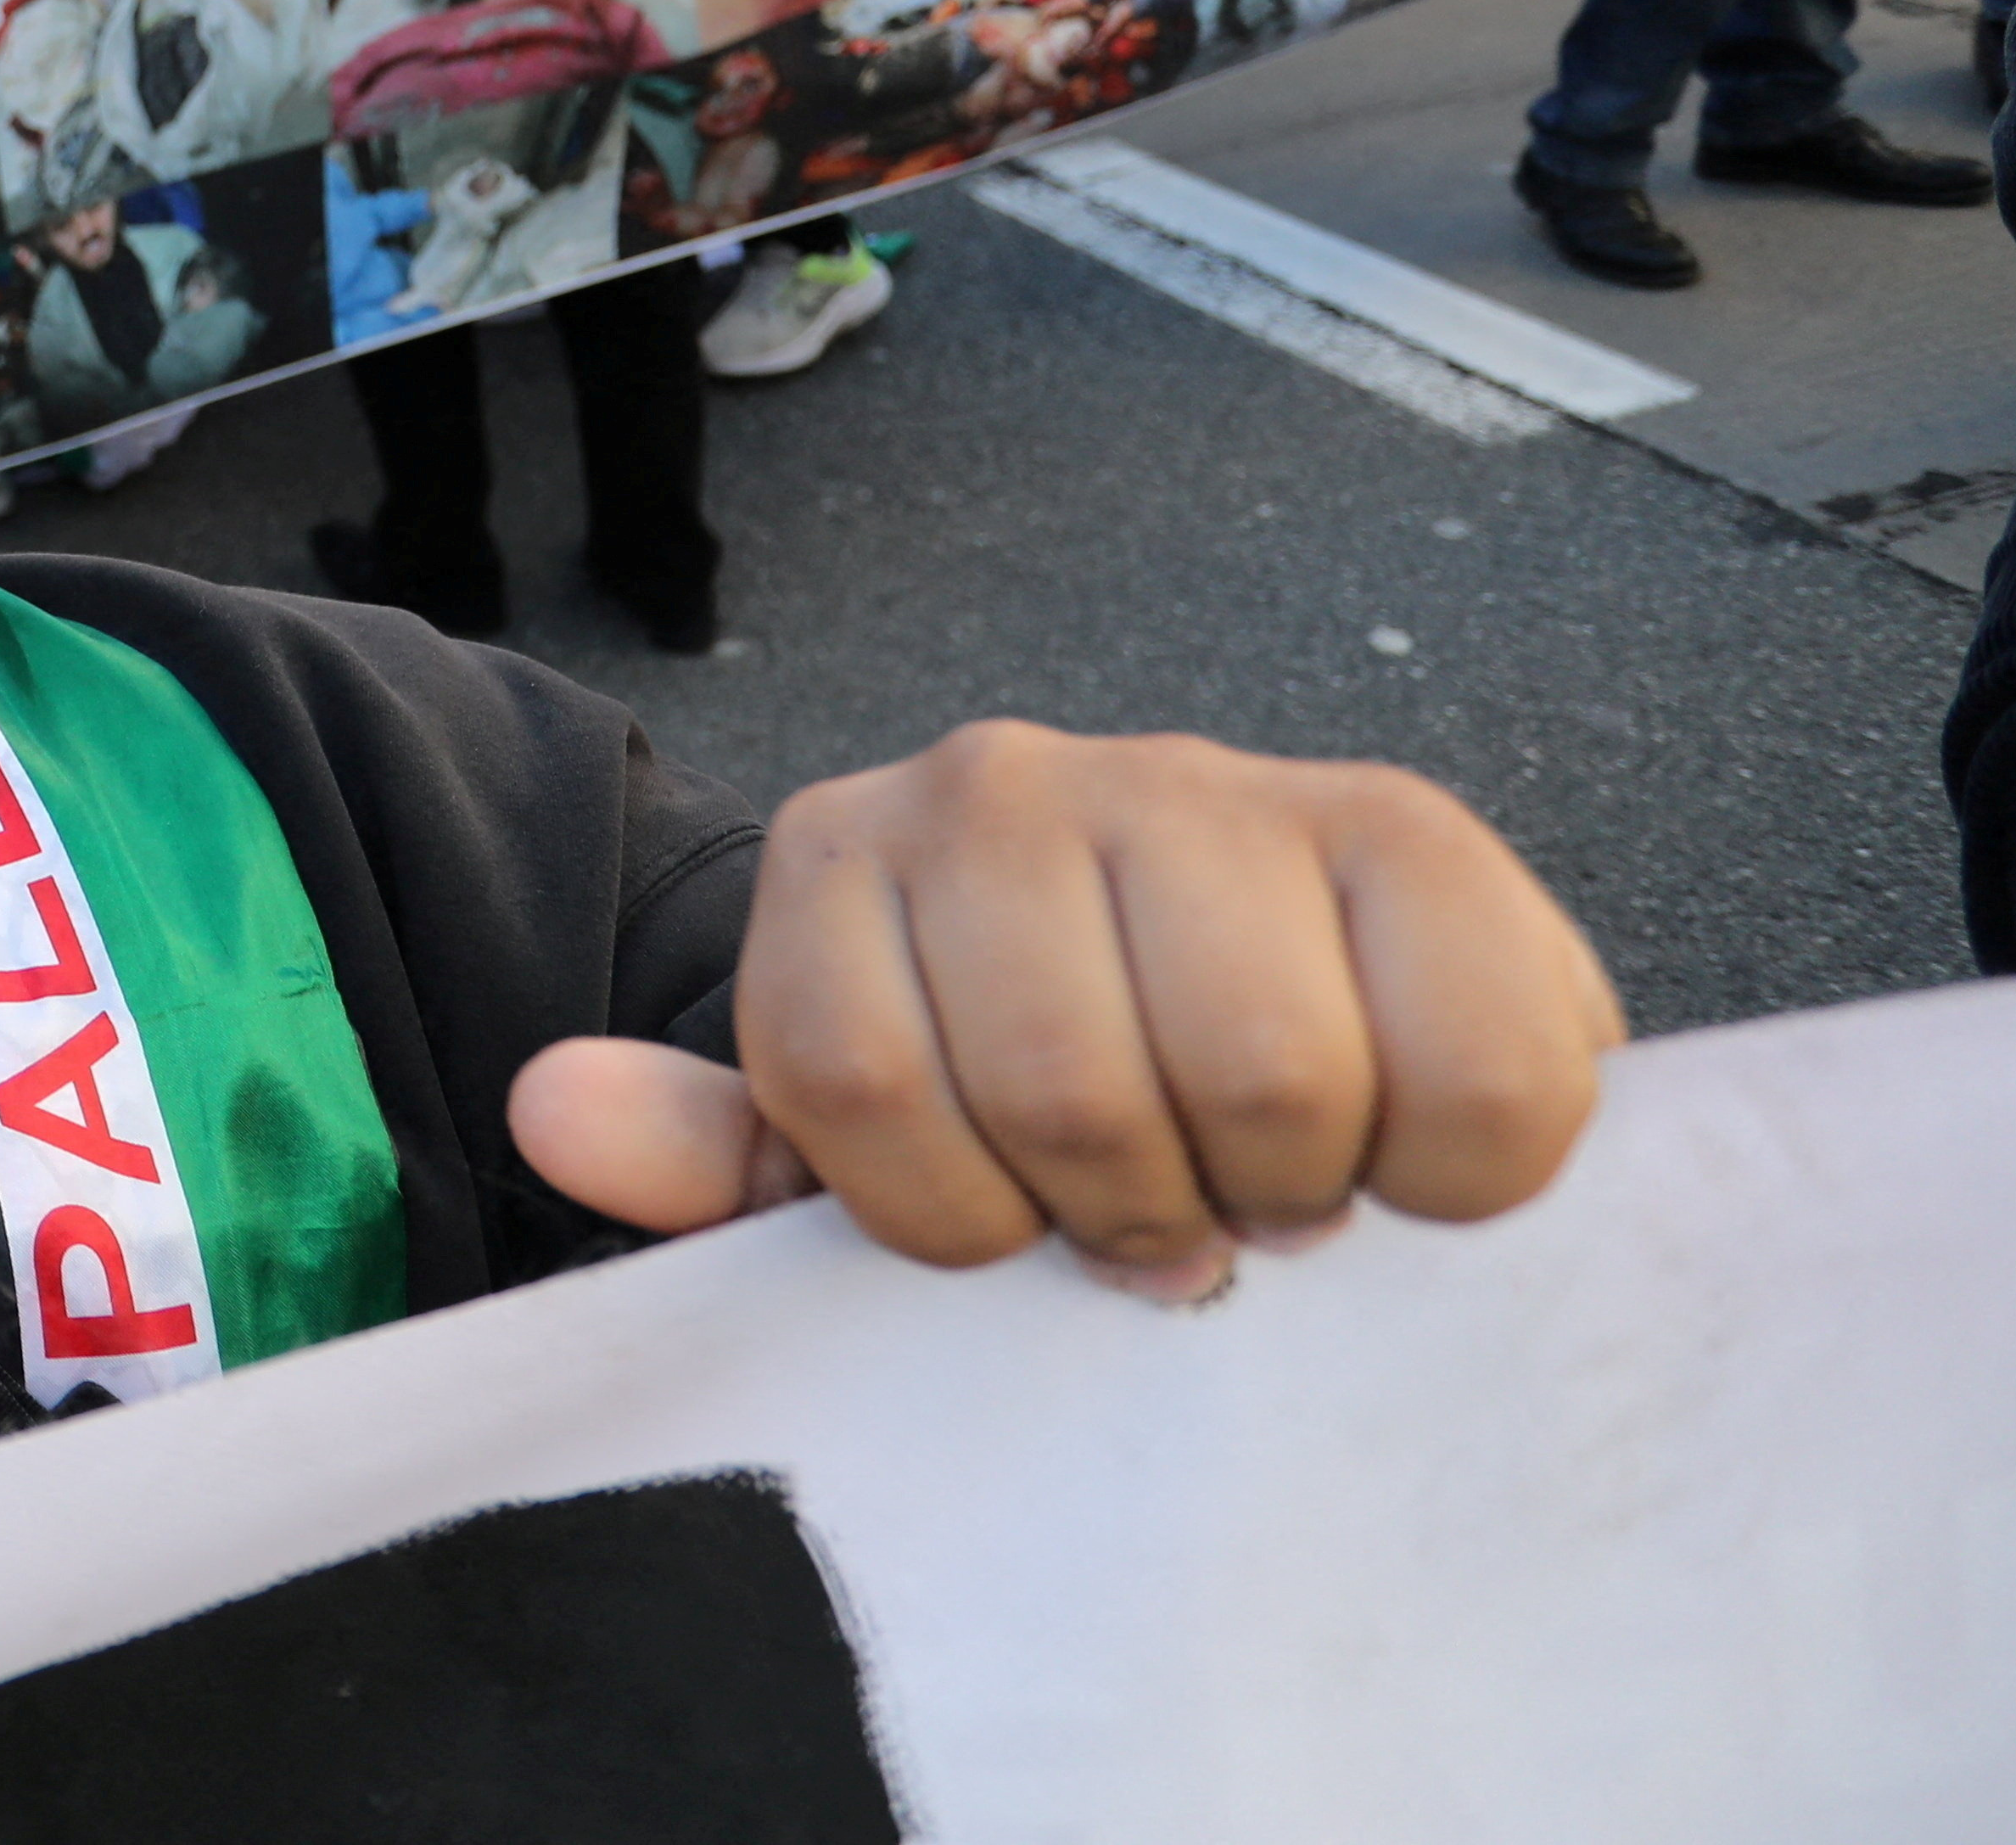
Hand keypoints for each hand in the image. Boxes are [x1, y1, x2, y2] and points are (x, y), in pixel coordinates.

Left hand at [510, 724, 1617, 1300]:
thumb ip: (703, 1151)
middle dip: (1139, 1209)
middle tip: (1178, 1210)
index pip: (854, 1087)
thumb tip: (551, 1109)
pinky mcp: (1409, 829)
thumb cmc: (1034, 1112)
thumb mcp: (852, 1155)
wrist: (1268, 1026)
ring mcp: (1210, 785)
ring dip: (1293, 1188)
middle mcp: (1005, 785)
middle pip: (1068, 1091)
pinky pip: (1464, 1066)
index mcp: (842, 858)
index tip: (1017, 1232)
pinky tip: (1408, 1147)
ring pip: (1261, 1078)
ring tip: (1287, 1177)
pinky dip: (1455, 1167)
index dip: (954, 1221)